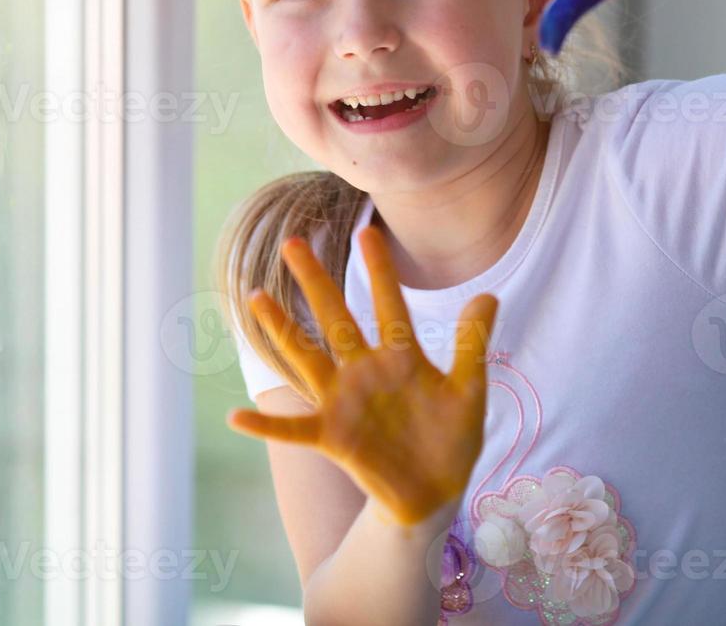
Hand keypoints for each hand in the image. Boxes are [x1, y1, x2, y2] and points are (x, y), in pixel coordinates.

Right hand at [226, 224, 498, 525]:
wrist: (436, 494)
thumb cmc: (450, 439)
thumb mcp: (468, 390)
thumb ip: (471, 344)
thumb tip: (489, 294)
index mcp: (401, 358)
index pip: (389, 306)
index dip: (380, 271)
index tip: (368, 232)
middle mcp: (365, 372)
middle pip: (336, 318)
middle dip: (316, 282)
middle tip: (293, 242)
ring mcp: (344, 403)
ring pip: (306, 358)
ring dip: (281, 330)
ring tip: (255, 297)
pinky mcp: (333, 438)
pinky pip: (293, 429)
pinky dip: (266, 425)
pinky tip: (236, 416)